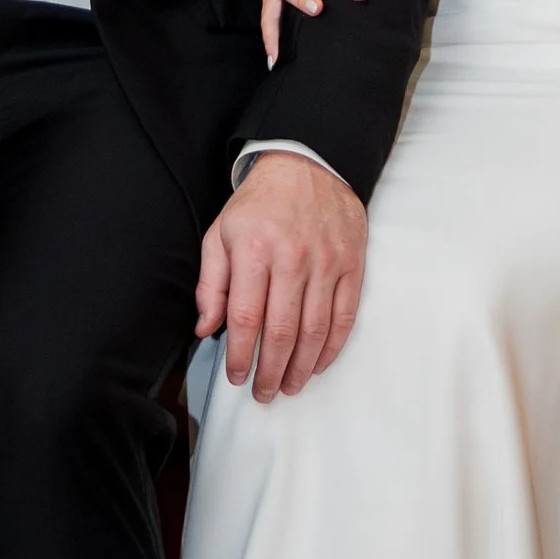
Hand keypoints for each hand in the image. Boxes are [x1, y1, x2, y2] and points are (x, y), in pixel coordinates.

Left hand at [196, 149, 366, 401]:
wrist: (306, 165)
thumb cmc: (259, 203)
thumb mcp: (221, 233)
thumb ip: (212, 283)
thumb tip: (207, 328)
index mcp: (255, 251)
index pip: (246, 319)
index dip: (241, 356)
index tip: (237, 377)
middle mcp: (293, 259)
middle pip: (282, 332)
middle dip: (271, 372)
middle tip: (264, 393)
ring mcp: (327, 262)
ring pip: (316, 330)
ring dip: (302, 367)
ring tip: (290, 386)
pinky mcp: (352, 263)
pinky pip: (345, 315)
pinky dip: (332, 346)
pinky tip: (319, 363)